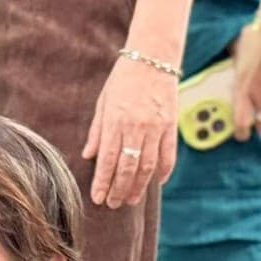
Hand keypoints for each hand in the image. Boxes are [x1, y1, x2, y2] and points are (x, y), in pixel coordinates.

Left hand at [83, 53, 179, 206]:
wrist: (154, 56)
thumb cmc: (123, 78)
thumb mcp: (103, 102)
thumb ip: (97, 131)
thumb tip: (89, 156)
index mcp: (116, 122)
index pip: (107, 160)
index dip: (103, 182)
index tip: (98, 198)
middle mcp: (136, 127)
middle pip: (127, 168)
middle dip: (119, 190)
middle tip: (113, 204)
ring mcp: (156, 127)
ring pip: (148, 166)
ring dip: (138, 186)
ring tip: (130, 200)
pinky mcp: (171, 125)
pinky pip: (168, 155)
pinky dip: (163, 171)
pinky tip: (156, 183)